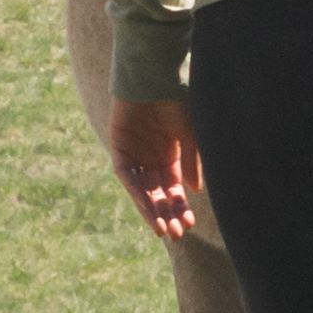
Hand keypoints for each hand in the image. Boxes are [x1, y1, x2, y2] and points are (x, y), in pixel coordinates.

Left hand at [102, 95, 200, 244]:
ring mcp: (134, 155)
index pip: (174, 189)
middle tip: (175, 236)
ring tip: (161, 230)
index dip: (180, 207)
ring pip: (142, 190)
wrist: (153, 77)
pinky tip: (147, 206)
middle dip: (167, 214)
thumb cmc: (175, 100)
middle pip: (158, 194)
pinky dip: (136, 191)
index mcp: (170, 156)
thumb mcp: (190, 133)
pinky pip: (126, 175)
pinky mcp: (119, 148)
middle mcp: (151, 159)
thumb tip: (194, 190)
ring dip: (150, 210)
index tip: (189, 226)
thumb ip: (192, 161)